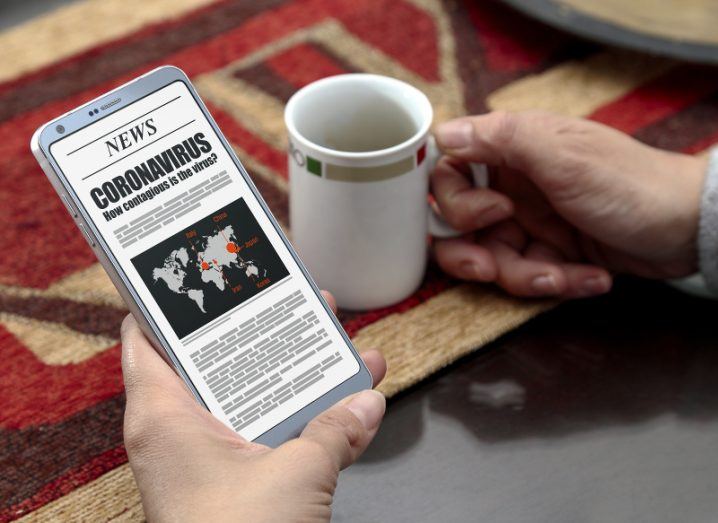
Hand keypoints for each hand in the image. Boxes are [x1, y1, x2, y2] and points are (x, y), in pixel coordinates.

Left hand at [121, 291, 385, 522]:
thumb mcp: (295, 475)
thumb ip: (334, 430)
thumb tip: (365, 399)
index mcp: (166, 417)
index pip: (148, 338)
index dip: (169, 301)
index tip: (198, 272)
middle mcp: (182, 433)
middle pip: (216, 360)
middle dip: (259, 329)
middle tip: (291, 297)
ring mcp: (211, 459)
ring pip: (251, 396)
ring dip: (292, 372)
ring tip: (333, 338)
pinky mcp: (237, 484)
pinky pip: (269, 434)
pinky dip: (302, 418)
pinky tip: (347, 401)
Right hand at [431, 111, 707, 297]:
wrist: (688, 227)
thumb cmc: (630, 182)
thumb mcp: (563, 155)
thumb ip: (501, 139)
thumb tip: (440, 132)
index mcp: (512, 151)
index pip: (450, 172)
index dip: (453, 200)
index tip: (488, 213)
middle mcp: (514, 185)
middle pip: (458, 225)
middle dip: (471, 254)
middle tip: (491, 267)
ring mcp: (531, 221)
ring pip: (490, 258)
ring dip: (520, 277)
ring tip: (559, 276)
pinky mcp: (550, 252)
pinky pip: (528, 275)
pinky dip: (557, 281)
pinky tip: (592, 277)